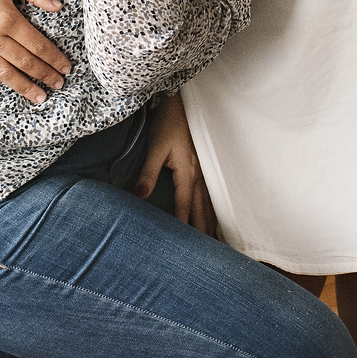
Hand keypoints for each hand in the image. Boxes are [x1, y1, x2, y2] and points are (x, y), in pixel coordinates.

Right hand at [0, 0, 70, 110]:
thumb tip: (58, 6)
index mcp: (8, 18)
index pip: (37, 44)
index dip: (54, 57)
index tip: (66, 67)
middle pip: (24, 61)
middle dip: (44, 74)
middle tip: (59, 84)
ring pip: (2, 72)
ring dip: (22, 86)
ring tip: (39, 98)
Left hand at [134, 92, 215, 233]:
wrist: (183, 104)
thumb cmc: (168, 124)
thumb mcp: (155, 148)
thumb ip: (148, 173)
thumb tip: (139, 196)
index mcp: (187, 172)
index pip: (184, 205)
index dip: (184, 224)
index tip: (185, 246)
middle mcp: (199, 174)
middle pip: (202, 208)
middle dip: (204, 230)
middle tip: (207, 253)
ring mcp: (205, 170)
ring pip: (211, 202)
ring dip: (212, 222)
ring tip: (216, 242)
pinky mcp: (206, 166)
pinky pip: (212, 193)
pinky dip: (215, 208)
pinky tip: (216, 216)